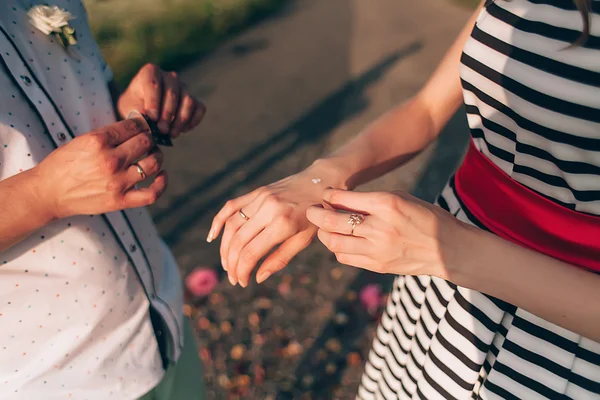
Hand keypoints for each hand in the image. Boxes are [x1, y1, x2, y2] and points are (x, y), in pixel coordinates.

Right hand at [34, 119, 166, 218]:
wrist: (49, 193)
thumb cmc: (64, 165)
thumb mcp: (82, 141)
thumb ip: (108, 135)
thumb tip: (136, 126)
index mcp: (98, 142)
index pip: (132, 126)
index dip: (141, 124)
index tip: (142, 126)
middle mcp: (110, 160)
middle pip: (145, 142)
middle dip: (148, 138)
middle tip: (146, 141)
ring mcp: (117, 182)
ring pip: (153, 163)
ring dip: (157, 156)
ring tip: (153, 155)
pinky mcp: (120, 201)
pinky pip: (151, 193)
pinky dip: (162, 184)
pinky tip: (162, 175)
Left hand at [116, 64, 205, 137]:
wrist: (144, 113)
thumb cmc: (134, 108)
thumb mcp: (130, 110)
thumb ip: (138, 114)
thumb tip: (149, 120)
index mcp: (150, 73)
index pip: (153, 84)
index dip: (153, 102)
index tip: (152, 118)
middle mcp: (169, 77)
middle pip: (172, 93)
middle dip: (167, 114)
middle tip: (162, 130)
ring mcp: (183, 87)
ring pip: (188, 101)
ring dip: (181, 119)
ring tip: (172, 133)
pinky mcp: (194, 99)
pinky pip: (200, 108)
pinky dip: (193, 121)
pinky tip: (182, 131)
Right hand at [208, 173, 329, 286]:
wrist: (321, 182)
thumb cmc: (316, 217)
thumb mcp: (304, 240)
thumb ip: (280, 258)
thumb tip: (258, 277)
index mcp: (283, 224)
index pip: (252, 252)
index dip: (243, 270)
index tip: (242, 283)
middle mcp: (269, 209)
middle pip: (239, 240)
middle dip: (232, 263)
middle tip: (233, 278)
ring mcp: (260, 198)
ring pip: (232, 225)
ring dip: (225, 248)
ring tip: (227, 264)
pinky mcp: (256, 192)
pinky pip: (231, 206)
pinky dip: (219, 221)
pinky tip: (213, 237)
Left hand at [306, 189, 465, 278]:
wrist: (449, 250)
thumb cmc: (425, 218)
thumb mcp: (402, 199)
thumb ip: (371, 200)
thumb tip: (339, 200)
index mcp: (387, 204)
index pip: (344, 198)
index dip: (328, 195)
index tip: (324, 194)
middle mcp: (380, 227)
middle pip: (332, 221)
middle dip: (316, 214)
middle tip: (311, 211)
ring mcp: (377, 249)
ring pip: (334, 243)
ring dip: (324, 233)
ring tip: (323, 227)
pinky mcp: (377, 265)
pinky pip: (345, 258)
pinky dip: (337, 249)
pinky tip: (340, 241)